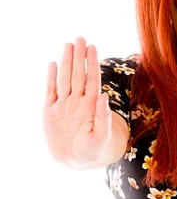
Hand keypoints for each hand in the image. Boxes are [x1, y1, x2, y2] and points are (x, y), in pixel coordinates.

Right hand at [42, 37, 112, 166]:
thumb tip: (104, 96)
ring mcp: (64, 105)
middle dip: (79, 57)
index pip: (92, 79)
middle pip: (78, 75)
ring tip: (68, 45)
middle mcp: (78, 101)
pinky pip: (50, 91)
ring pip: (65, 79)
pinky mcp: (50, 111)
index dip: (92, 63)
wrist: (74, 160)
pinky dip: (51, 78)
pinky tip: (52, 64)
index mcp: (91, 105)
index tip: (93, 47)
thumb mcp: (101, 136)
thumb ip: (103, 117)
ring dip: (66, 62)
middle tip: (80, 38)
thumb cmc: (92, 149)